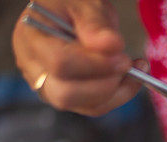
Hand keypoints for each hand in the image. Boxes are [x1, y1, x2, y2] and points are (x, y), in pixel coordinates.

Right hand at [12, 0, 142, 115]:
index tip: (122, 56)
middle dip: (104, 84)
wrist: (70, 14)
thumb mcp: (83, 3)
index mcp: (31, 39)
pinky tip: (131, 76)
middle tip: (126, 63)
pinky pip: (96, 107)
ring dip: (118, 91)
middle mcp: (35, 69)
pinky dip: (119, 95)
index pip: (60, 64)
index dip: (95, 65)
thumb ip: (95, 24)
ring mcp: (50, 88)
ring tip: (134, 66)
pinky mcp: (71, 98)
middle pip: (66, 95)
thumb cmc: (72, 4)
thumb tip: (111, 46)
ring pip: (85, 106)